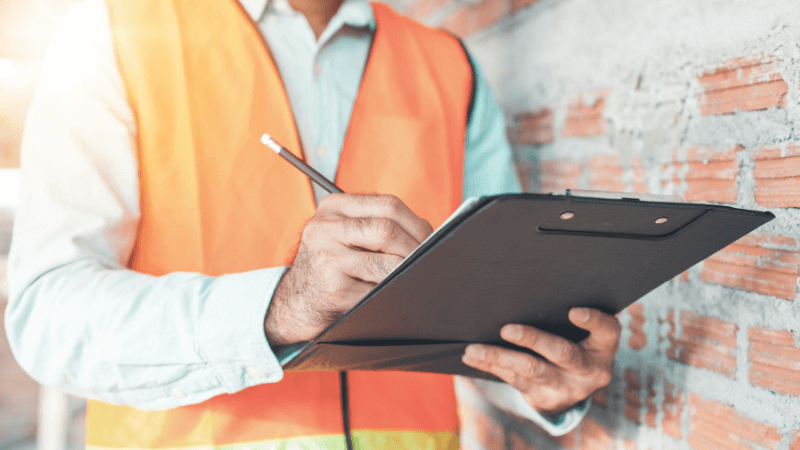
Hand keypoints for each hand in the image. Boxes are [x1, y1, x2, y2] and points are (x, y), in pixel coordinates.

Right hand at [264, 193, 432, 345]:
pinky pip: (377, 290)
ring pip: (386, 263)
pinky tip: (391, 293)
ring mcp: (326, 259)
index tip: (430, 239)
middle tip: (427, 261)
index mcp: (332, 207)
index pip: (388, 205)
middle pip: (387, 230)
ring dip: (405, 272)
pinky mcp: (333, 289)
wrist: (296, 301)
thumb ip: (377, 225)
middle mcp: (324, 228)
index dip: (417, 223)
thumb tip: (430, 234)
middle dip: (415, 249)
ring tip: (411, 277)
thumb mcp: (344, 233)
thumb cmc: (331, 264)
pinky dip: (391, 293)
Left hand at [462, 307, 620, 415]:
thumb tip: (524, 286)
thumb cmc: (575, 341)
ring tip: (473, 349)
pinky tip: (472, 357)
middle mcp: (590, 370)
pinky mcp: (544, 399)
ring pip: (531, 370)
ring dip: (498, 357)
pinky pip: (514, 380)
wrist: (573, 388)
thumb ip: (565, 313)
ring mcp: (567, 388)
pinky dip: (490, 366)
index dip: (593, 321)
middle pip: (562, 353)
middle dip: (533, 340)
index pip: (607, 330)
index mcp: (603, 346)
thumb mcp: (583, 331)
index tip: (574, 311)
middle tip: (507, 329)